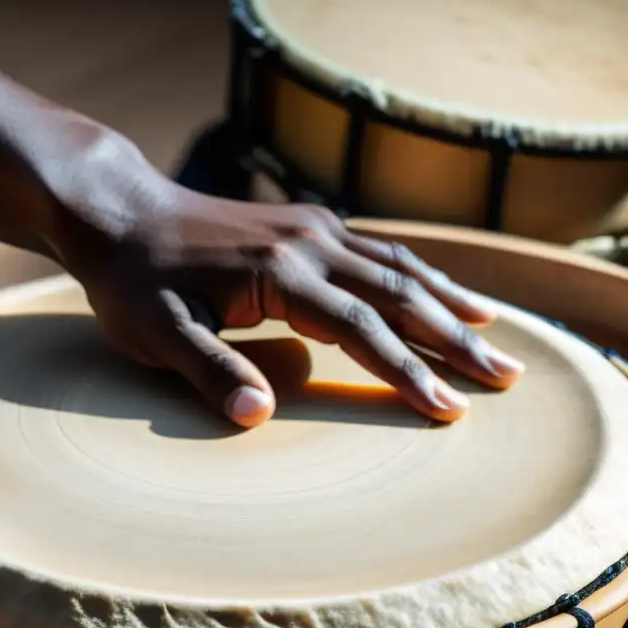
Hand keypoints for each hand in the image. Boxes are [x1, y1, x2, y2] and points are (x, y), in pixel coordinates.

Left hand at [49, 148, 524, 427]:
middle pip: (401, 295)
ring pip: (400, 266)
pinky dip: (420, 274)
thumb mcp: (157, 333)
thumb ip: (209, 371)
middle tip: (508, 377)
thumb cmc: (132, 279)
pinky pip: (379, 250)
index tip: (448, 411)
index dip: (406, 373)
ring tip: (499, 333)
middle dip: (456, 340)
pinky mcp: (306, 223)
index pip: (362, 330)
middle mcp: (309, 242)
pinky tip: (441, 291)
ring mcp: (312, 227)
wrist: (119, 210)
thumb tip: (257, 417)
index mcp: (280, 273)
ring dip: (451, 302)